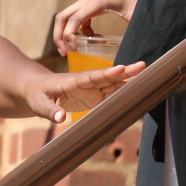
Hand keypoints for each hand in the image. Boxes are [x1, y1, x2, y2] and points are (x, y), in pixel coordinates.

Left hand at [25, 61, 145, 122]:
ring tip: (149, 76)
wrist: (37, 89)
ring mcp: (92, 89)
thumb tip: (60, 118)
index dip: (106, 74)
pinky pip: (112, 94)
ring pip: (114, 84)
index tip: (121, 69)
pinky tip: (139, 92)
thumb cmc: (36, 95)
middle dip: (125, 73)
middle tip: (144, 67)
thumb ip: (49, 110)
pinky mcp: (95, 97)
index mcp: (72, 81)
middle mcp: (86, 83)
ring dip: (129, 81)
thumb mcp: (38, 104)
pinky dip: (125, 93)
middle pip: (108, 77)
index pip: (92, 77)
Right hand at [52, 0, 139, 56]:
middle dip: (58, 36)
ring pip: (64, 18)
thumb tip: (136, 47)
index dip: (70, 35)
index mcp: (95, 3)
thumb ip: (133, 28)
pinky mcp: (86, 5)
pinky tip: (86, 39)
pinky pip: (74, 18)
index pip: (74, 19)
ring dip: (62, 33)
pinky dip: (75, 30)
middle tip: (64, 52)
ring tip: (69, 49)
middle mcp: (85, 1)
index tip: (73, 48)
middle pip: (61, 18)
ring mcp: (83, 3)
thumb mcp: (134, 12)